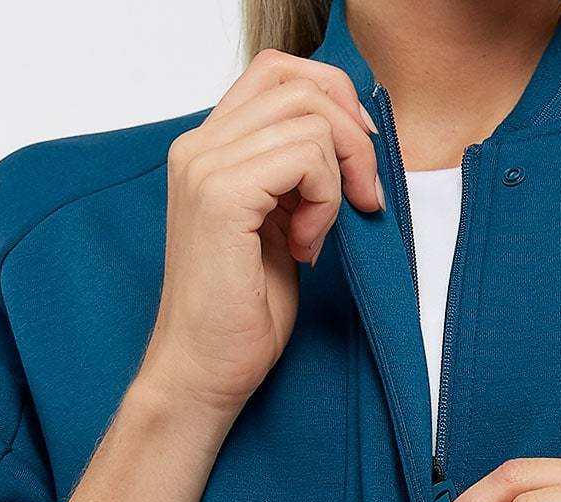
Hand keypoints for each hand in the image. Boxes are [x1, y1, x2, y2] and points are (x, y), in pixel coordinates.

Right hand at [138, 49, 383, 418]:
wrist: (203, 370)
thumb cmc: (242, 313)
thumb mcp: (280, 225)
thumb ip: (297, 174)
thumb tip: (350, 138)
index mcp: (209, 148)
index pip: (279, 71)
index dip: (335, 101)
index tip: (359, 161)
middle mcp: (198, 146)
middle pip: (299, 82)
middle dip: (352, 137)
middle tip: (362, 199)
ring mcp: (204, 166)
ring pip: (309, 117)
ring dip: (338, 177)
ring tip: (317, 235)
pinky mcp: (221, 196)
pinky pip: (306, 157)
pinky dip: (325, 202)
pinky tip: (306, 248)